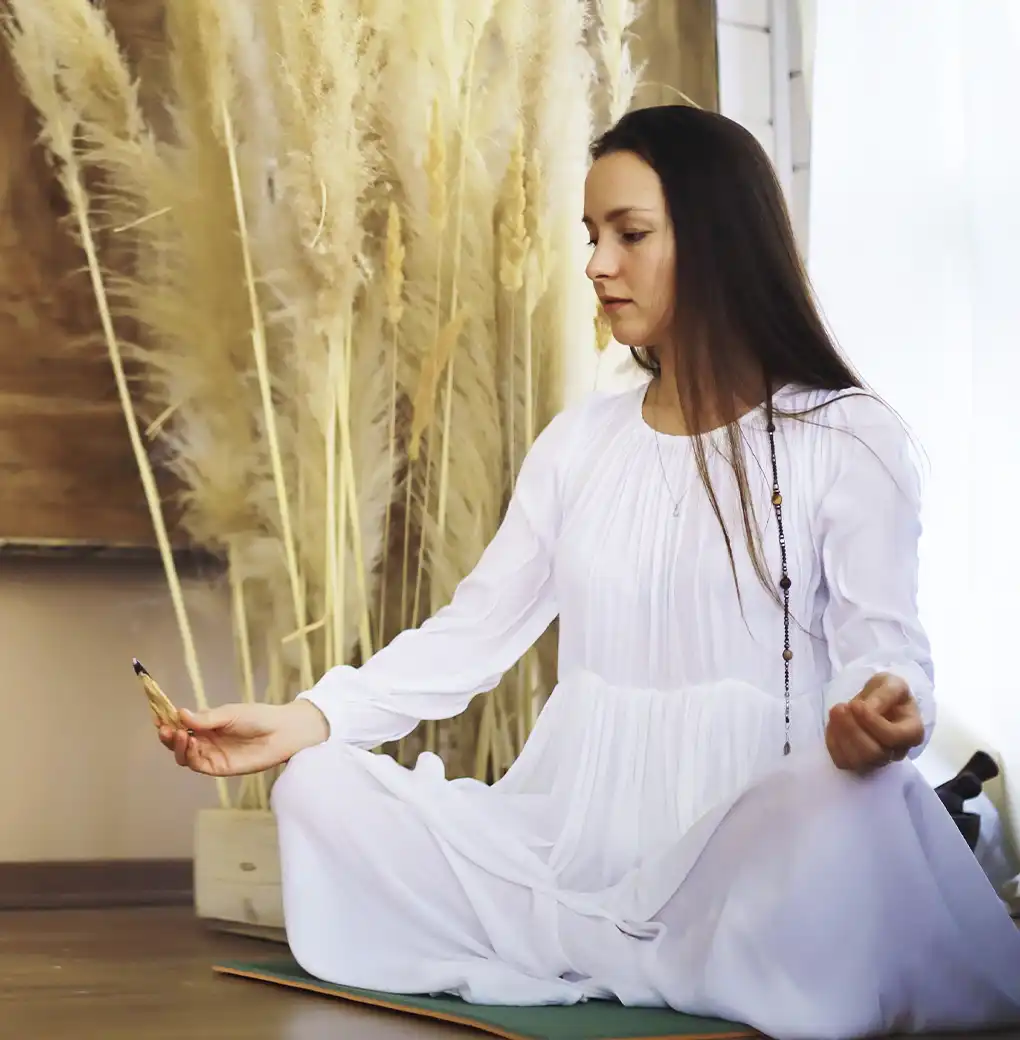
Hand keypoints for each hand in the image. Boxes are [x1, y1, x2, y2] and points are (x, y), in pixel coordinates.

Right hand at [156, 700, 328, 776]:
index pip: (181, 724)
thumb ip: (206, 718)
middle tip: (166, 729)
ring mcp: (211, 754)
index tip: (158, 716)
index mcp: (207, 724)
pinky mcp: (219, 768)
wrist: (282, 733)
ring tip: (179, 735)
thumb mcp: (230, 713)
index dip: (167, 721)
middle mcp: (206, 740)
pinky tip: (191, 744)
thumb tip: (180, 713)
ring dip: (177, 747)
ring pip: (185, 755)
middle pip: (178, 742)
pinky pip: (198, 765)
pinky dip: (190, 756)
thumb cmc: (258, 717)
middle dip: (169, 736)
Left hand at [825, 672, 924, 773]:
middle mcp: (896, 751)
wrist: (873, 700)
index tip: (856, 704)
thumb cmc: (887, 693)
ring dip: (841, 736)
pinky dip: (833, 742)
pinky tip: (833, 724)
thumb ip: (885, 694)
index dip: (873, 723)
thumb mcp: (891, 683)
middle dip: (853, 730)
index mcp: (912, 731)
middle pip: (875, 754)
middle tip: (841, 707)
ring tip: (836, 712)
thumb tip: (869, 709)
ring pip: (858, 761)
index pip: (894, 737)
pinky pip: (843, 761)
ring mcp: (877, 760)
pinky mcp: (857, 762)